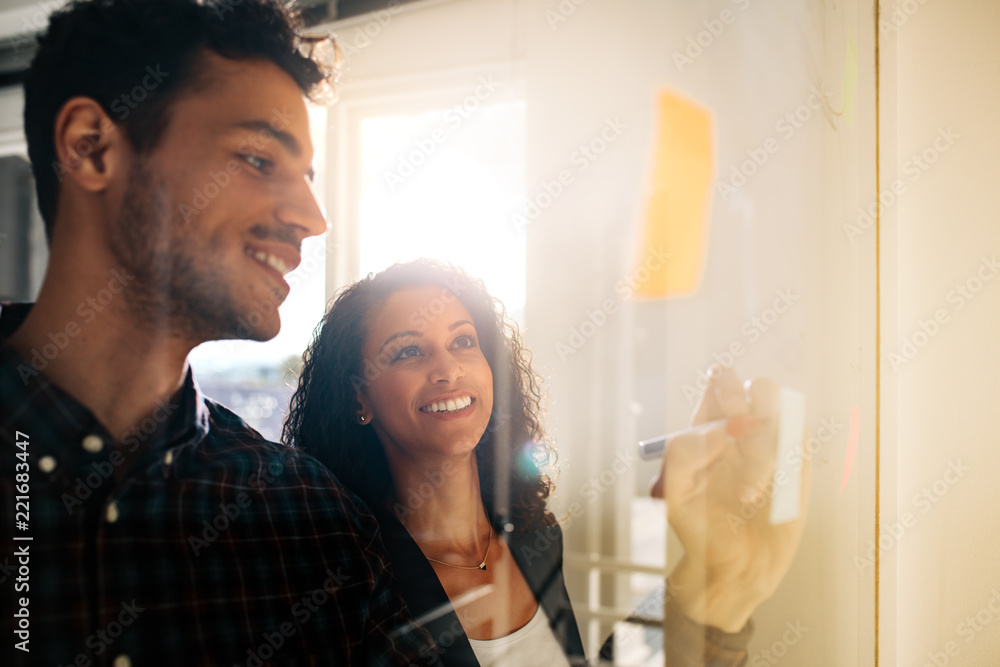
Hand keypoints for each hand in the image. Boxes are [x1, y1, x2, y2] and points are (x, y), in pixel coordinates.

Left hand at [650, 366, 809, 631]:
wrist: (735, 566)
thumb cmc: (699, 528)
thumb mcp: (673, 495)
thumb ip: (683, 455)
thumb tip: (720, 432)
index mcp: (708, 427)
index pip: (719, 382)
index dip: (723, 389)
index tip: (720, 425)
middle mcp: (742, 430)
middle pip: (757, 385)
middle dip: (751, 400)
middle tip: (739, 433)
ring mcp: (772, 445)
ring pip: (783, 412)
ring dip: (766, 444)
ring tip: (748, 492)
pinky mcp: (797, 465)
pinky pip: (801, 438)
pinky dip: (787, 460)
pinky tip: (768, 494)